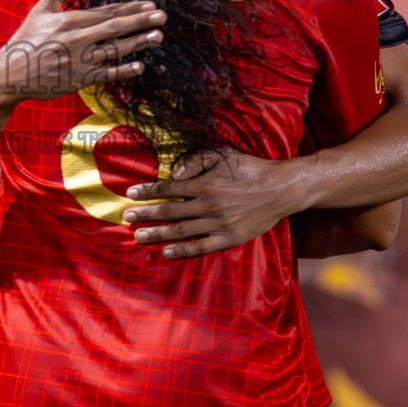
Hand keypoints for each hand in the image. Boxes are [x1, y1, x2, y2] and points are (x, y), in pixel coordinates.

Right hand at [0, 0, 164, 102]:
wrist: (10, 74)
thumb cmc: (25, 40)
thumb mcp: (40, 11)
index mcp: (70, 21)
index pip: (106, 12)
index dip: (130, 8)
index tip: (149, 4)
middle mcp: (77, 39)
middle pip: (115, 28)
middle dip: (141, 21)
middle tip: (162, 17)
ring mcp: (79, 60)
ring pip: (114, 50)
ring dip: (138, 43)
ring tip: (158, 36)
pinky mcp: (79, 79)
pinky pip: (106, 74)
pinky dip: (123, 70)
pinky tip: (140, 66)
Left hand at [121, 149, 301, 258]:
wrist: (281, 188)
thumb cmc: (250, 169)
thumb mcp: (223, 155)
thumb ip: (197, 161)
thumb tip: (175, 173)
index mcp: (206, 183)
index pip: (170, 187)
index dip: (148, 191)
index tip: (130, 193)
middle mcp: (208, 204)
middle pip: (170, 211)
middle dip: (146, 214)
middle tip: (126, 217)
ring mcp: (218, 223)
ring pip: (181, 230)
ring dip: (158, 233)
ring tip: (138, 235)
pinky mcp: (229, 238)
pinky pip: (202, 247)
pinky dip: (183, 250)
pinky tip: (166, 251)